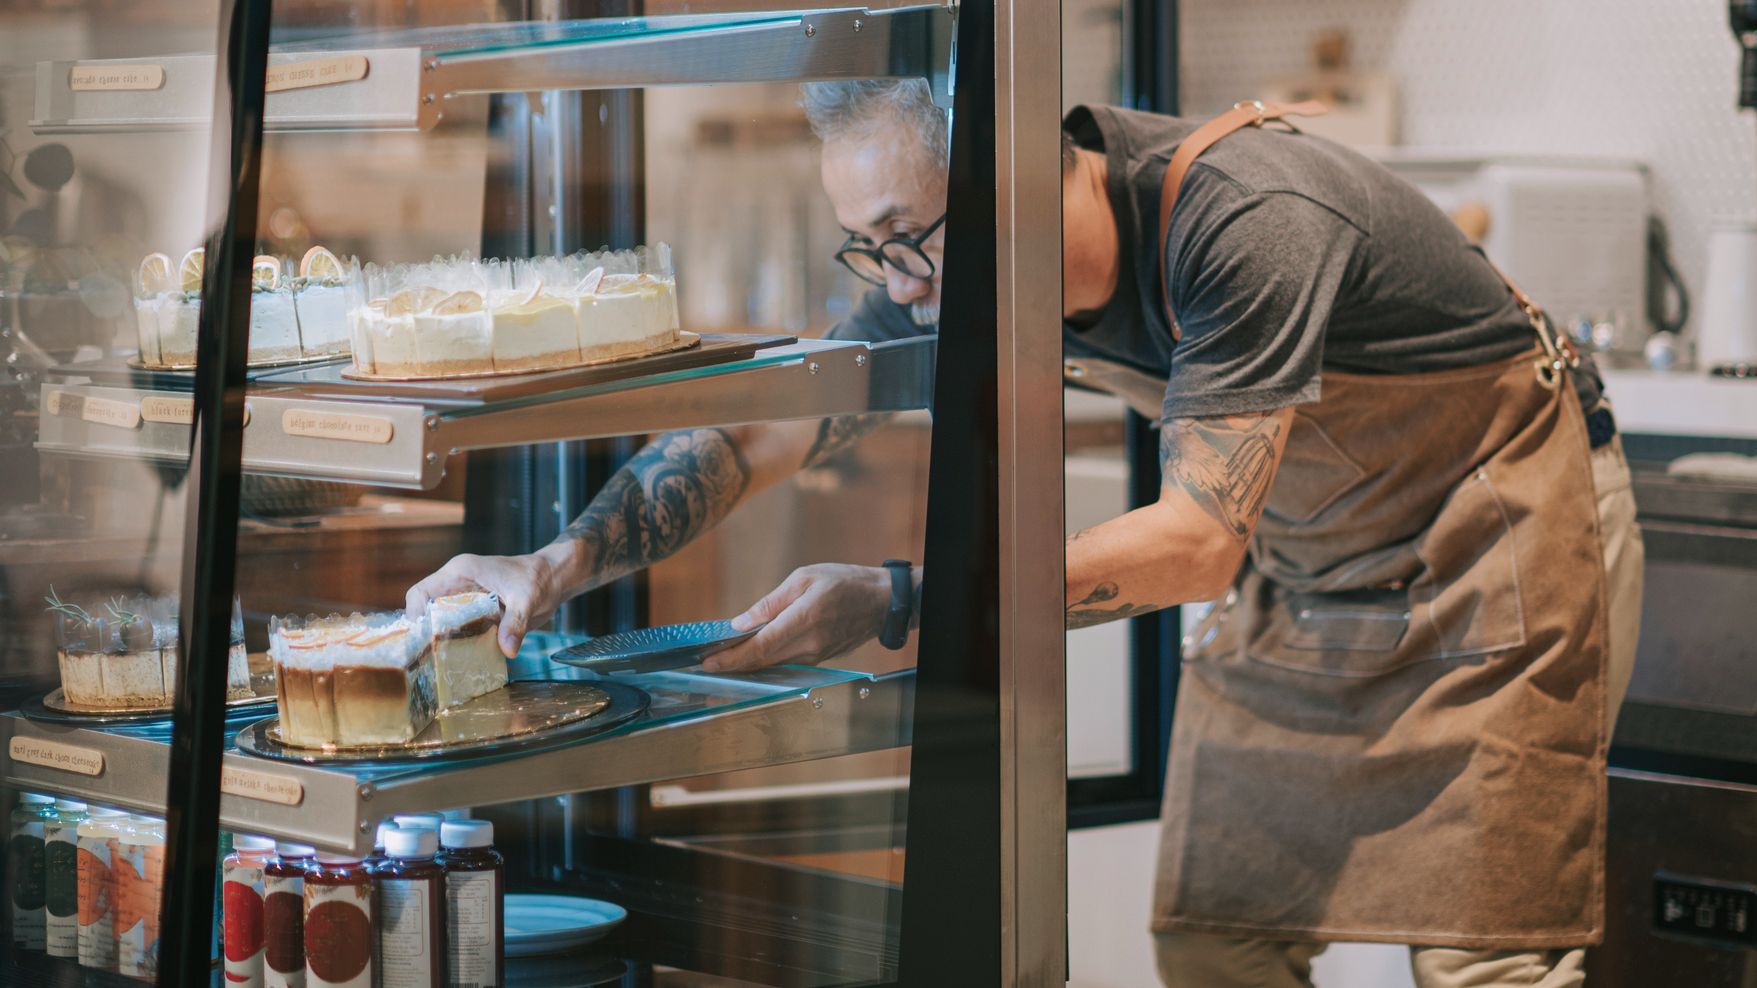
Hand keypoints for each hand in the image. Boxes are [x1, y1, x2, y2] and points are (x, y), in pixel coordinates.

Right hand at [406, 547, 569, 658]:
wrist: (554, 579)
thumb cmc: (538, 578)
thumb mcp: (527, 600)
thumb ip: (515, 623)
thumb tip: (508, 649)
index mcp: (460, 572)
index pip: (421, 593)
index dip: (415, 616)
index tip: (421, 641)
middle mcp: (457, 586)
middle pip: (426, 612)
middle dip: (425, 635)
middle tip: (428, 660)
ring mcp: (466, 600)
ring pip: (441, 623)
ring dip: (441, 643)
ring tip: (441, 666)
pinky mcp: (476, 614)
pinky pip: (459, 630)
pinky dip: (459, 644)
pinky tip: (462, 661)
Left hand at [704, 563, 892, 672]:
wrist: (881, 601)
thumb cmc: (844, 582)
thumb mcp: (804, 577)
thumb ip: (771, 602)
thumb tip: (742, 623)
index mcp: (804, 618)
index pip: (760, 646)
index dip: (732, 657)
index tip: (710, 661)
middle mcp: (810, 643)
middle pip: (763, 661)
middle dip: (733, 664)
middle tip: (708, 663)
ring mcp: (817, 655)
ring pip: (774, 665)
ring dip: (748, 665)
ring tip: (724, 660)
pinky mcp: (821, 660)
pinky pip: (788, 663)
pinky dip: (767, 661)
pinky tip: (753, 655)